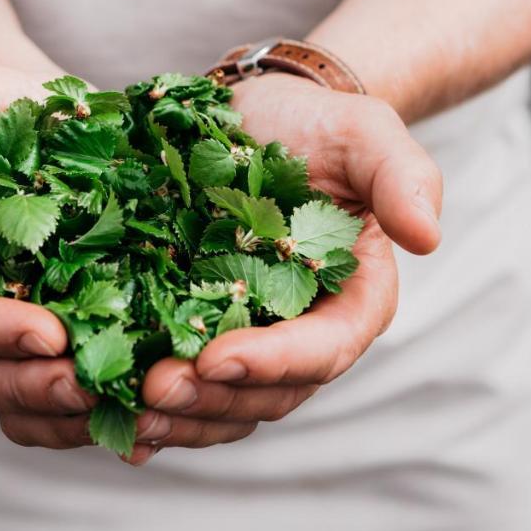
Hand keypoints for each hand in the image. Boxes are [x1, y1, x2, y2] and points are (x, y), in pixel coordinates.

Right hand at [0, 63, 100, 446]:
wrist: (50, 130)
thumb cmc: (5, 112)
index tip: (48, 331)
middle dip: (34, 387)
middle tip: (90, 383)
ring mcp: (12, 342)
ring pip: (23, 404)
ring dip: (67, 415)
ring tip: (124, 409)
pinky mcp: (62, 350)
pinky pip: (65, 407)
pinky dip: (96, 422)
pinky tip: (144, 425)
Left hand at [137, 73, 441, 461]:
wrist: (257, 115)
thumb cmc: (316, 123)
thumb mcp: (364, 132)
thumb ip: (403, 176)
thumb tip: (427, 236)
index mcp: (352, 301)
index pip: (323, 350)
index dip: (274, 363)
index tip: (217, 357)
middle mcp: (300, 333)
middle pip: (266, 393)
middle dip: (210, 399)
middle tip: (153, 388)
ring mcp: (245, 338)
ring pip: (220, 403)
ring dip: (175, 416)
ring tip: (119, 404)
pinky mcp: (195, 329)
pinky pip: (179, 384)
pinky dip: (145, 406)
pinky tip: (103, 410)